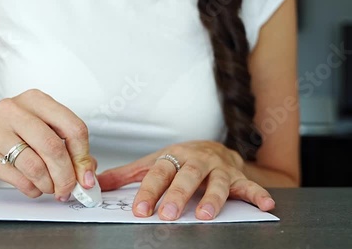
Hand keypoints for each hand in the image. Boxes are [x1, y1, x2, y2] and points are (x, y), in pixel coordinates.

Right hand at [0, 89, 96, 200]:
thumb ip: (67, 147)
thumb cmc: (12, 134)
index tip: (86, 175)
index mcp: (36, 100)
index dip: (83, 156)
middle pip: (54, 147)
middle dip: (66, 175)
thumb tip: (87, 171)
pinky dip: (32, 188)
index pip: (72, 127)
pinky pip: (19, 178)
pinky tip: (34, 186)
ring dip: (49, 184)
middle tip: (69, 189)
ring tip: (50, 187)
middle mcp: (15, 109)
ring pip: (36, 165)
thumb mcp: (41, 129)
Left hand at [97, 141, 274, 220]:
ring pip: (217, 182)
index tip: (140, 210)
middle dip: (177, 195)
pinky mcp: (238, 176)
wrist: (212, 148)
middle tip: (169, 214)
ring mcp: (219, 168)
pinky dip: (258, 194)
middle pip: (186, 176)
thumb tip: (97, 184)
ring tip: (205, 215)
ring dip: (213, 198)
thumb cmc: (179, 159)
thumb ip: (127, 175)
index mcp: (172, 157)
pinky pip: (250, 185)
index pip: (158, 174)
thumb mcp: (153, 163)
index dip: (148, 192)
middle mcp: (196, 160)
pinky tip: (265, 205)